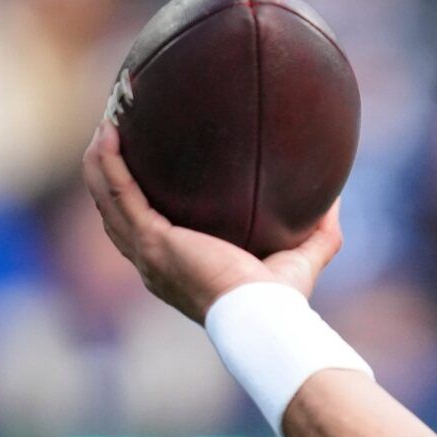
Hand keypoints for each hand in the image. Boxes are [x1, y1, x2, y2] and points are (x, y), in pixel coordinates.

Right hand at [81, 121, 341, 323]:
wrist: (265, 317)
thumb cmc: (281, 301)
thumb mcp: (301, 260)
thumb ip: (318, 231)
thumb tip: (336, 197)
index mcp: (176, 269)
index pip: (142, 231)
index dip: (134, 199)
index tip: (139, 164)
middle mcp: (153, 263)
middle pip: (114, 211)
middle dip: (108, 170)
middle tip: (116, 129)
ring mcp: (147, 252)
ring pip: (107, 198)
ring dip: (100, 159)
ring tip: (109, 120)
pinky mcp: (151, 240)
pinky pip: (119, 192)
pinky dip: (110, 162)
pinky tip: (109, 133)